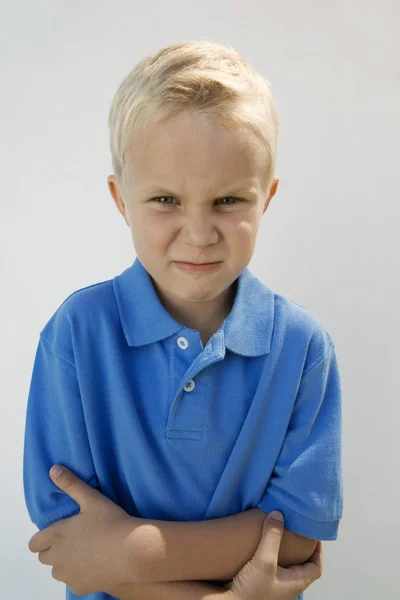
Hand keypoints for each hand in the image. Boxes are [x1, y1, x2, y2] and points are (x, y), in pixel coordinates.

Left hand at [28, 465, 135, 596]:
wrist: (132, 551)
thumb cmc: (111, 522)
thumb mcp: (92, 499)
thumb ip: (71, 484)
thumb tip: (53, 469)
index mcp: (56, 535)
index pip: (34, 543)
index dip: (44, 537)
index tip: (60, 532)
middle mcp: (57, 558)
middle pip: (44, 558)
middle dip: (54, 549)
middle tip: (75, 539)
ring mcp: (68, 575)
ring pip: (58, 571)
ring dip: (65, 564)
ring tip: (86, 552)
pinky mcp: (80, 587)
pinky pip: (73, 582)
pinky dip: (80, 576)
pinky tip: (95, 566)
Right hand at [224, 511, 322, 599]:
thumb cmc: (251, 593)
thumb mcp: (264, 561)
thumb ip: (272, 537)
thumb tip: (278, 514)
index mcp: (295, 584)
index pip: (316, 567)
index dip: (318, 551)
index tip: (313, 534)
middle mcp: (286, 586)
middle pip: (300, 565)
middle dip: (298, 547)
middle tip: (293, 529)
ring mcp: (272, 586)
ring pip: (283, 565)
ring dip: (281, 549)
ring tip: (276, 532)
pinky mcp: (258, 583)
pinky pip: (268, 566)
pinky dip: (266, 554)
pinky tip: (257, 545)